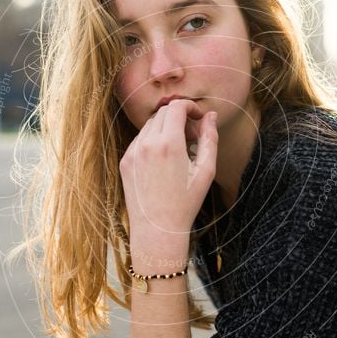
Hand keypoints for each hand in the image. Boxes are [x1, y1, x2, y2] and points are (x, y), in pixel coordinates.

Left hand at [119, 99, 217, 265]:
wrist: (157, 231)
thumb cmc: (186, 204)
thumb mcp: (205, 171)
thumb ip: (209, 139)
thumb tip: (210, 115)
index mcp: (169, 144)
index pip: (176, 107)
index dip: (190, 106)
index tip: (199, 116)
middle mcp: (147, 144)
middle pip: (163, 113)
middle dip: (180, 117)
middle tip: (193, 137)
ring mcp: (133, 152)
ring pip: (150, 126)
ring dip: (166, 129)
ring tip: (179, 151)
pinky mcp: (125, 162)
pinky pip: (140, 141)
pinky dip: (153, 142)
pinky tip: (164, 162)